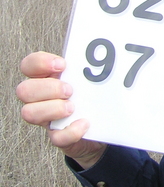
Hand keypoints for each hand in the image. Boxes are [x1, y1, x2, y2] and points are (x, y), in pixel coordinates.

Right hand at [17, 51, 107, 168]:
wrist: (105, 127)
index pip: (29, 65)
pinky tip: (85, 124)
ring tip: (73, 107)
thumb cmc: (95, 96)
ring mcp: (48, 119)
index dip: (39, 63)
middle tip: (70, 90)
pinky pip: (56, 138)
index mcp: (49, 78)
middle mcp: (42, 98)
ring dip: (52, 108)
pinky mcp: (60, 137)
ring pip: (29, 113)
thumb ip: (94, 66)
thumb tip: (118, 49)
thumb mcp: (93, 78)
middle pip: (23, 90)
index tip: (62, 65)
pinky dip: (71, 131)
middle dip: (48, 88)